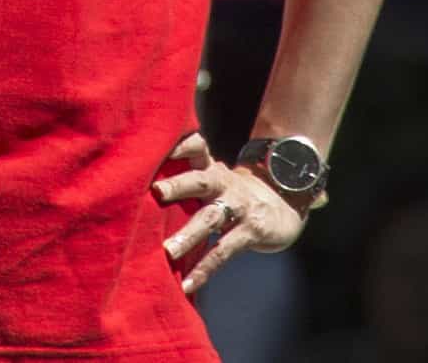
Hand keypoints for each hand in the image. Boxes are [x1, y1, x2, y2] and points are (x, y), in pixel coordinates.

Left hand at [155, 136, 313, 292]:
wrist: (286, 203)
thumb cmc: (234, 192)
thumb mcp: (216, 177)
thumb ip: (187, 177)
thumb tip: (141, 183)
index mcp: (212, 168)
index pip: (197, 147)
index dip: (181, 144)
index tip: (159, 146)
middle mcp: (225, 184)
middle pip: (201, 180)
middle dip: (179, 185)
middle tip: (156, 191)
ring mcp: (240, 207)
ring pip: (211, 218)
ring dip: (189, 235)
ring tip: (168, 251)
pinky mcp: (251, 232)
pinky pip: (223, 252)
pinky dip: (203, 270)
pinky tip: (186, 284)